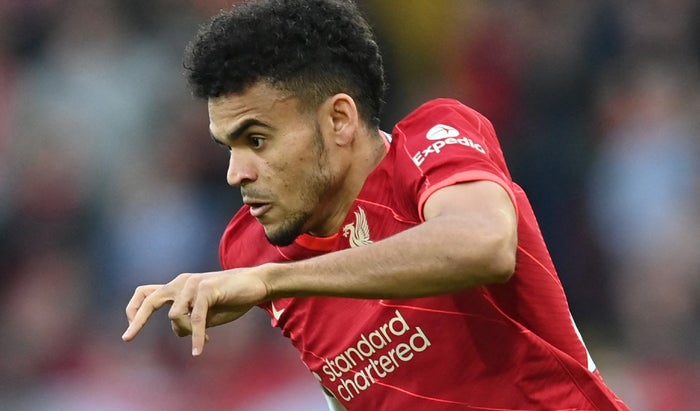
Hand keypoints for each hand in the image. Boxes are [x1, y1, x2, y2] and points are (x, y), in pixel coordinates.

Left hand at [121, 269, 268, 355]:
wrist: (256, 284)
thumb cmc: (232, 298)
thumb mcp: (205, 313)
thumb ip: (188, 319)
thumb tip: (177, 331)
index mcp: (179, 287)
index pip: (147, 294)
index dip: (135, 310)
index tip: (130, 329)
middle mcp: (182, 283)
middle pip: (150, 299)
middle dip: (136, 320)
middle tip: (127, 338)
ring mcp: (193, 284)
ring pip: (175, 316)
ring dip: (187, 331)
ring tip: (204, 337)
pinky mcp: (206, 289)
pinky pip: (195, 318)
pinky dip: (197, 336)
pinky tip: (200, 348)